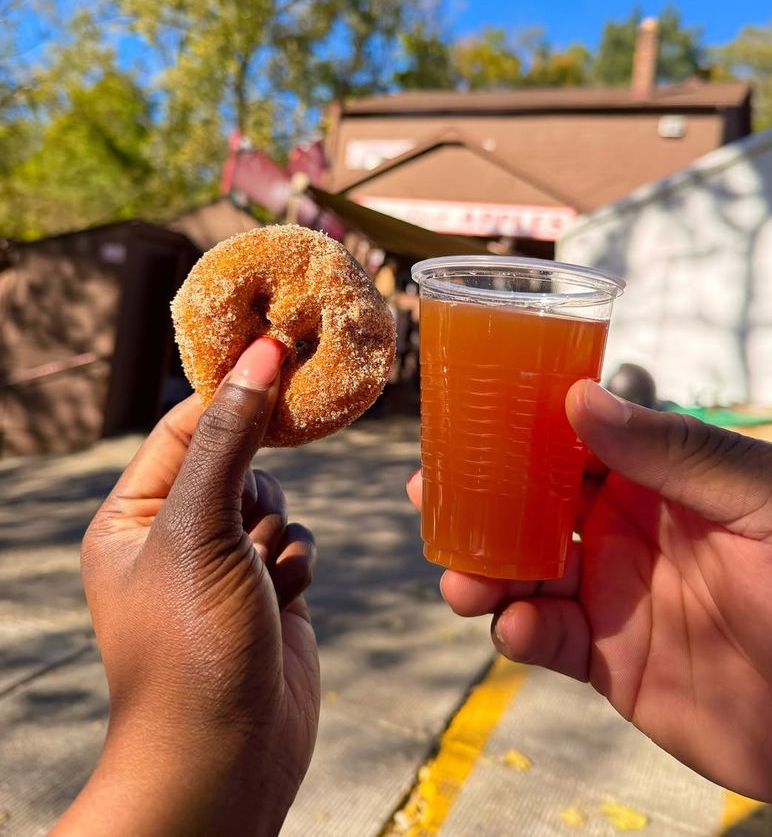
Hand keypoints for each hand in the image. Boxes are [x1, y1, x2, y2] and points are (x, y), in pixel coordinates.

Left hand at [54, 337, 319, 836]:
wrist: (226, 760)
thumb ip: (232, 438)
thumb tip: (261, 355)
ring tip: (256, 586)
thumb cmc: (189, 646)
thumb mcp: (199, 528)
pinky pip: (300, 540)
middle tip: (247, 524)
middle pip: (240, 458)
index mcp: (133, 516)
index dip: (232, 390)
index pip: (185, 424)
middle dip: (257, 489)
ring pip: (278, 500)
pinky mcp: (271, 589)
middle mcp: (176, 534)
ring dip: (278, 535)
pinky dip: (297, 565)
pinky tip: (279, 605)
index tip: (280, 349)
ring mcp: (226, 563)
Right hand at [408, 380, 771, 805]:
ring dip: (483, 571)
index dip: (514, 431)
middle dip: (477, 501)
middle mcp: (626, 531)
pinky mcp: (613, 662)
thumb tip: (579, 397)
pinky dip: (520, 633)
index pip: (571, 443)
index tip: (461, 421)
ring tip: (461, 581)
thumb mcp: (763, 497)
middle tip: (427, 496)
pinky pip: (550, 641)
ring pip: (525, 573)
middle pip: (531, 505)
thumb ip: (673, 451)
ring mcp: (615, 596)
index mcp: (658, 479)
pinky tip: (518, 628)